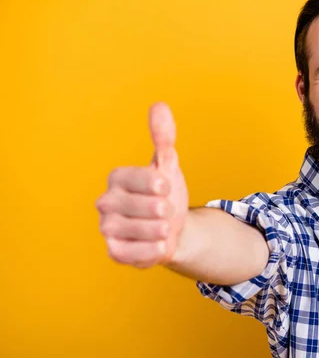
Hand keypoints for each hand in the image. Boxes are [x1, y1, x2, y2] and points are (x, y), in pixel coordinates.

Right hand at [96, 102, 188, 267]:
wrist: (172, 229)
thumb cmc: (166, 194)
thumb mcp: (168, 164)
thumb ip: (163, 137)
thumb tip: (159, 106)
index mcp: (117, 177)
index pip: (140, 178)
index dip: (160, 184)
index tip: (166, 187)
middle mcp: (106, 201)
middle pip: (149, 206)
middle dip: (167, 209)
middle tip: (165, 210)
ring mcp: (107, 228)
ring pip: (146, 230)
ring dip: (163, 229)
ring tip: (163, 226)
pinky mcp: (114, 252)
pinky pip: (139, 253)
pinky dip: (155, 250)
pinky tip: (158, 243)